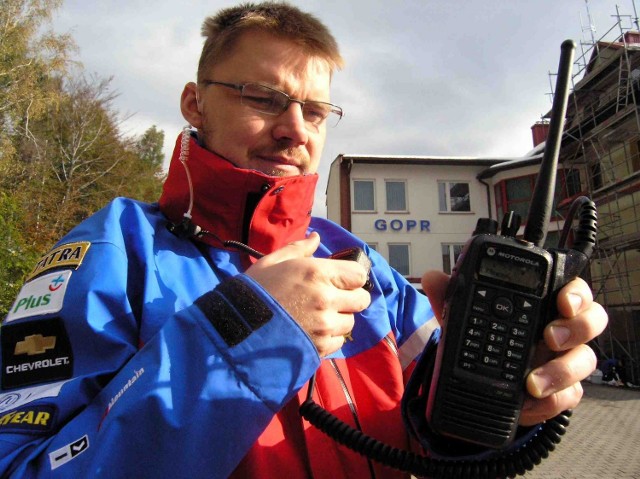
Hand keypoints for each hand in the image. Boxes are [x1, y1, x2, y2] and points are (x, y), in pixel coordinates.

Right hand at [246, 233, 370, 356]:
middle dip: (350, 299)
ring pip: (350, 322)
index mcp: (317, 273)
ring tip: (317, 317)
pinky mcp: (319, 347)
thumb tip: (316, 237)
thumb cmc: (254, 291)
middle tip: (332, 299)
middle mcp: (326, 298)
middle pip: (361, 300)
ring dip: (339, 319)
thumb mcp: (273, 262)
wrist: (235, 327)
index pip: (359, 275)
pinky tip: (311, 332)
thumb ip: (299, 249)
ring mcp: (324, 325)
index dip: (352, 278)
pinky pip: (339, 342)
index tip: (341, 281)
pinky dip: (330, 338)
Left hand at [421, 271, 607, 426]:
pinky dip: (549, 402)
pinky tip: (527, 403)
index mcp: (544, 302)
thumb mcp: (466, 315)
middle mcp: (563, 328)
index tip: (562, 301)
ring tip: (531, 382)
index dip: (575, 293)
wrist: (486, 380)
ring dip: (561, 371)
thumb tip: (432, 277)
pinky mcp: (562, 391)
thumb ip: (451, 296)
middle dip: (577, 327)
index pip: (573, 289)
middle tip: (550, 336)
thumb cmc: (487, 336)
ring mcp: (566, 360)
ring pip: (585, 361)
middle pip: (592, 320)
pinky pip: (569, 396)